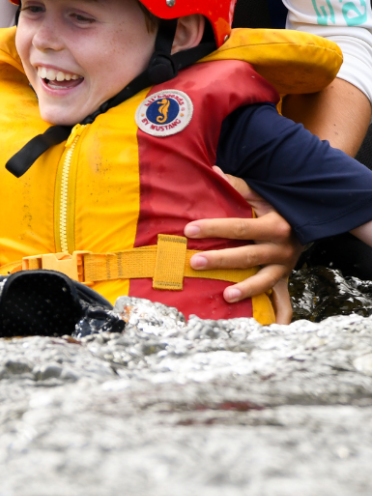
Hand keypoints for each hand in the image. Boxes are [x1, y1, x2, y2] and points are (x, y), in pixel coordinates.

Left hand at [184, 170, 298, 320]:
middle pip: (247, 255)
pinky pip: (281, 297)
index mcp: (273, 223)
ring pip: (263, 279)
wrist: (306, 220)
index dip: (213, 227)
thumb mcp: (260, 193)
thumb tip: (213, 171)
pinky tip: (267, 323)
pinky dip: (277, 312)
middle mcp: (281, 246)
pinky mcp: (285, 277)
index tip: (189, 230)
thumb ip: (236, 185)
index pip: (238, 227)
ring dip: (244, 288)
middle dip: (220, 260)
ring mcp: (284, 265)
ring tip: (224, 294)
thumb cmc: (275, 205)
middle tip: (194, 262)